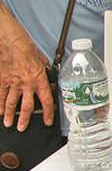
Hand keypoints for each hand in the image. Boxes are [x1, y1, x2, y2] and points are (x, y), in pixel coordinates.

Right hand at [0, 8, 54, 131]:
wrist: (11, 42)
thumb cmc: (27, 48)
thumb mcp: (42, 60)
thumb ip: (45, 71)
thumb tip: (49, 77)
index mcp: (40, 80)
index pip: (46, 101)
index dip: (48, 113)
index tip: (48, 121)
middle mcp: (27, 84)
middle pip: (27, 107)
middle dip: (25, 119)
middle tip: (22, 128)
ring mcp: (13, 84)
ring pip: (11, 104)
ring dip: (10, 115)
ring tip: (8, 124)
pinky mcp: (2, 80)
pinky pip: (0, 96)